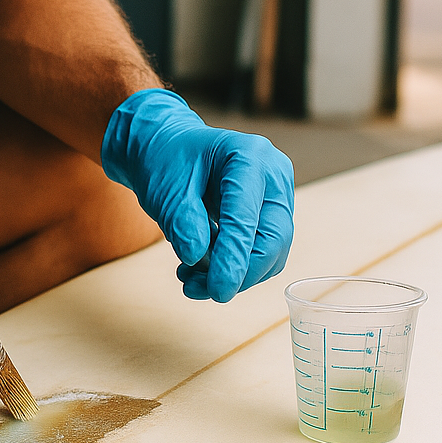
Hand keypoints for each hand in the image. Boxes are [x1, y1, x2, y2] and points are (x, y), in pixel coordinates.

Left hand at [101, 89, 293, 301]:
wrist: (166, 152)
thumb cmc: (166, 163)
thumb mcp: (165, 191)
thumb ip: (183, 223)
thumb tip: (198, 258)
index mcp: (249, 156)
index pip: (247, 217)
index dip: (234, 258)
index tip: (218, 290)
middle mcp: (272, 175)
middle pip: (273, 239)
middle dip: (240, 273)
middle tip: (199, 290)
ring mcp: (276, 197)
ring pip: (271, 252)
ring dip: (235, 276)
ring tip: (189, 280)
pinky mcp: (269, 218)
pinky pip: (262, 254)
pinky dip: (234, 270)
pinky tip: (199, 271)